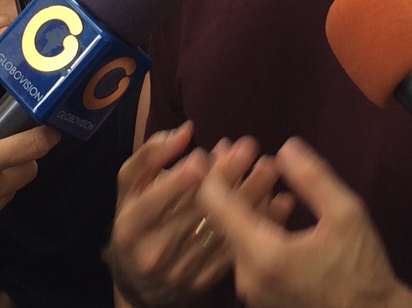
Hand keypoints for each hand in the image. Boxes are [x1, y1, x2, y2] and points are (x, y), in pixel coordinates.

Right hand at [109, 124, 260, 305]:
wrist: (140, 277)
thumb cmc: (138, 215)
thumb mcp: (131, 185)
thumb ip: (151, 155)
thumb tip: (186, 131)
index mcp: (131, 225)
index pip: (154, 202)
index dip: (178, 180)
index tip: (203, 156)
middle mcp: (153, 252)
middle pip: (194, 212)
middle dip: (224, 178)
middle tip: (248, 149)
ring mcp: (181, 270)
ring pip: (221, 230)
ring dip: (249, 198)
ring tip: (269, 169)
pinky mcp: (205, 279)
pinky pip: (238, 250)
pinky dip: (260, 225)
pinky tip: (280, 200)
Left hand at [197, 136, 411, 307]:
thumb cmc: (362, 269)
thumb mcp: (347, 214)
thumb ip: (313, 178)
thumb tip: (285, 148)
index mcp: (264, 254)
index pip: (216, 206)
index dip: (213, 172)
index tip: (216, 148)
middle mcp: (247, 276)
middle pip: (224, 218)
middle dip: (233, 180)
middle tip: (237, 147)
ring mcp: (251, 290)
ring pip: (237, 234)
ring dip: (247, 200)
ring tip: (261, 168)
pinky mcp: (260, 296)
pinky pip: (249, 251)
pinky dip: (257, 224)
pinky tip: (278, 203)